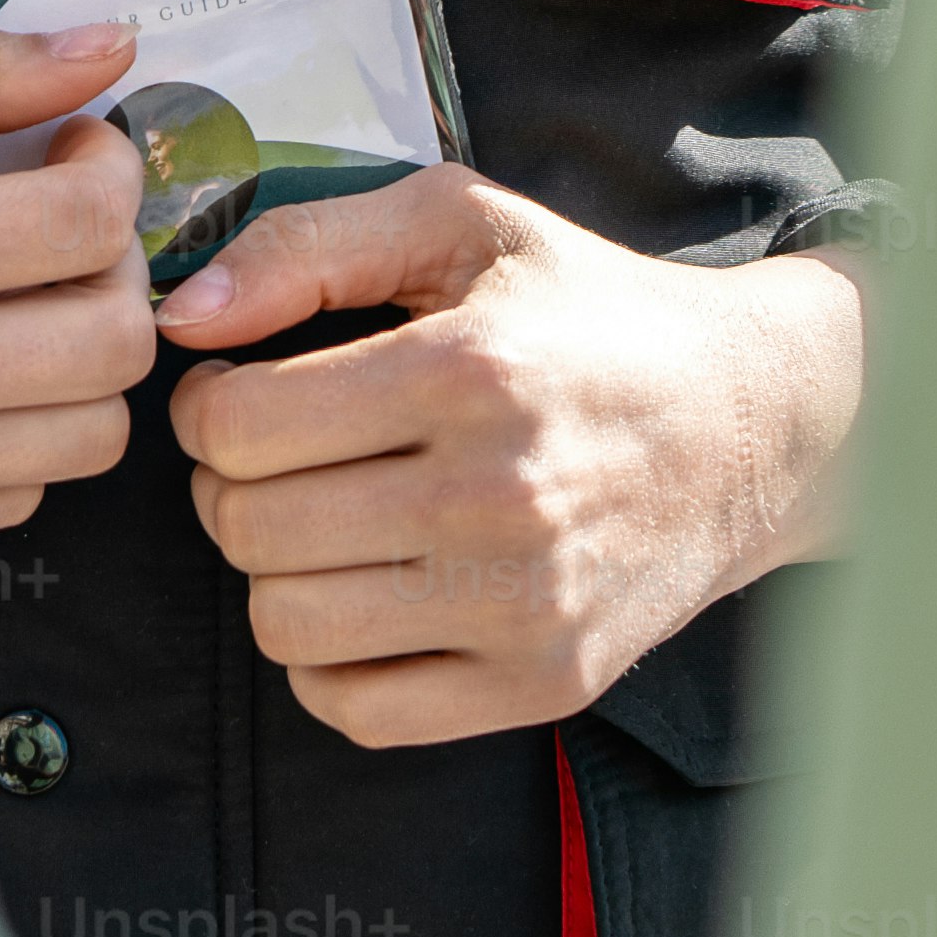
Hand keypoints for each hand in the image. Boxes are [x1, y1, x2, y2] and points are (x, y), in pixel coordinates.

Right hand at [0, 22, 161, 576]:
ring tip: (16, 299)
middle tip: (63, 219)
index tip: (75, 144)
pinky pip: (10, 498)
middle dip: (116, 262)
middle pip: (115, 344)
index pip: (87, 224)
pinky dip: (10, 431)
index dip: (109, 166)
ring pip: (86, 436)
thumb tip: (97, 47)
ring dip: (77, 355)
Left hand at [156, 170, 865, 744]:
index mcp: (468, 370)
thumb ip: (307, 245)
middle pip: (248, 528)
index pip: (236, 428)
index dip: (206, 407)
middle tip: (279, 458)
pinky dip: (329, 663)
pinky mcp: (544, 682)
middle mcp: (497, 494)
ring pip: (286, 625)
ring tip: (325, 519)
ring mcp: (523, 603)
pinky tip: (367, 594)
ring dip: (276, 571)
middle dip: (231, 486)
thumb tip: (183, 321)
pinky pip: (356, 710)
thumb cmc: (587, 313)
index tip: (238, 394)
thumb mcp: (461, 225)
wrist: (753, 425)